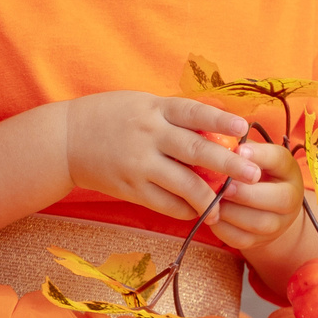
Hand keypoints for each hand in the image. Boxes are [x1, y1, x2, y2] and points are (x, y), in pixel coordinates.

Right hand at [56, 93, 257, 224]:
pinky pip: (164, 203)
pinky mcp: (130, 187)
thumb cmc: (110, 116)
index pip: (193, 112)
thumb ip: (173, 117)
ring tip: (223, 207)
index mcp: (154, 109)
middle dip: (227, 163)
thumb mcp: (141, 104)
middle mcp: (149, 135)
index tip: (245, 126)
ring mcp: (139, 163)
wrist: (65, 140)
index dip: (221, 118)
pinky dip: (183, 209)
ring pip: (182, 184)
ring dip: (208, 198)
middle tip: (252, 174)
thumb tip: (215, 132)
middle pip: (195, 150)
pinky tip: (196, 213)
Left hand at [208, 136, 311, 261]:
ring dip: (233, 212)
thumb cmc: (252, 171)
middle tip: (224, 186)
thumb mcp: (251, 155)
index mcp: (287, 169)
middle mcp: (291, 197)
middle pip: (278, 198)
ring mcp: (279, 223)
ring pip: (260, 223)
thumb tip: (216, 138)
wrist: (264, 206)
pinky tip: (211, 216)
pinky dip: (224, 229)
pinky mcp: (262, 241)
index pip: (279, 159)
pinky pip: (243, 240)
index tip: (239, 151)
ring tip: (213, 201)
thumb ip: (239, 148)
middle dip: (248, 193)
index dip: (259, 155)